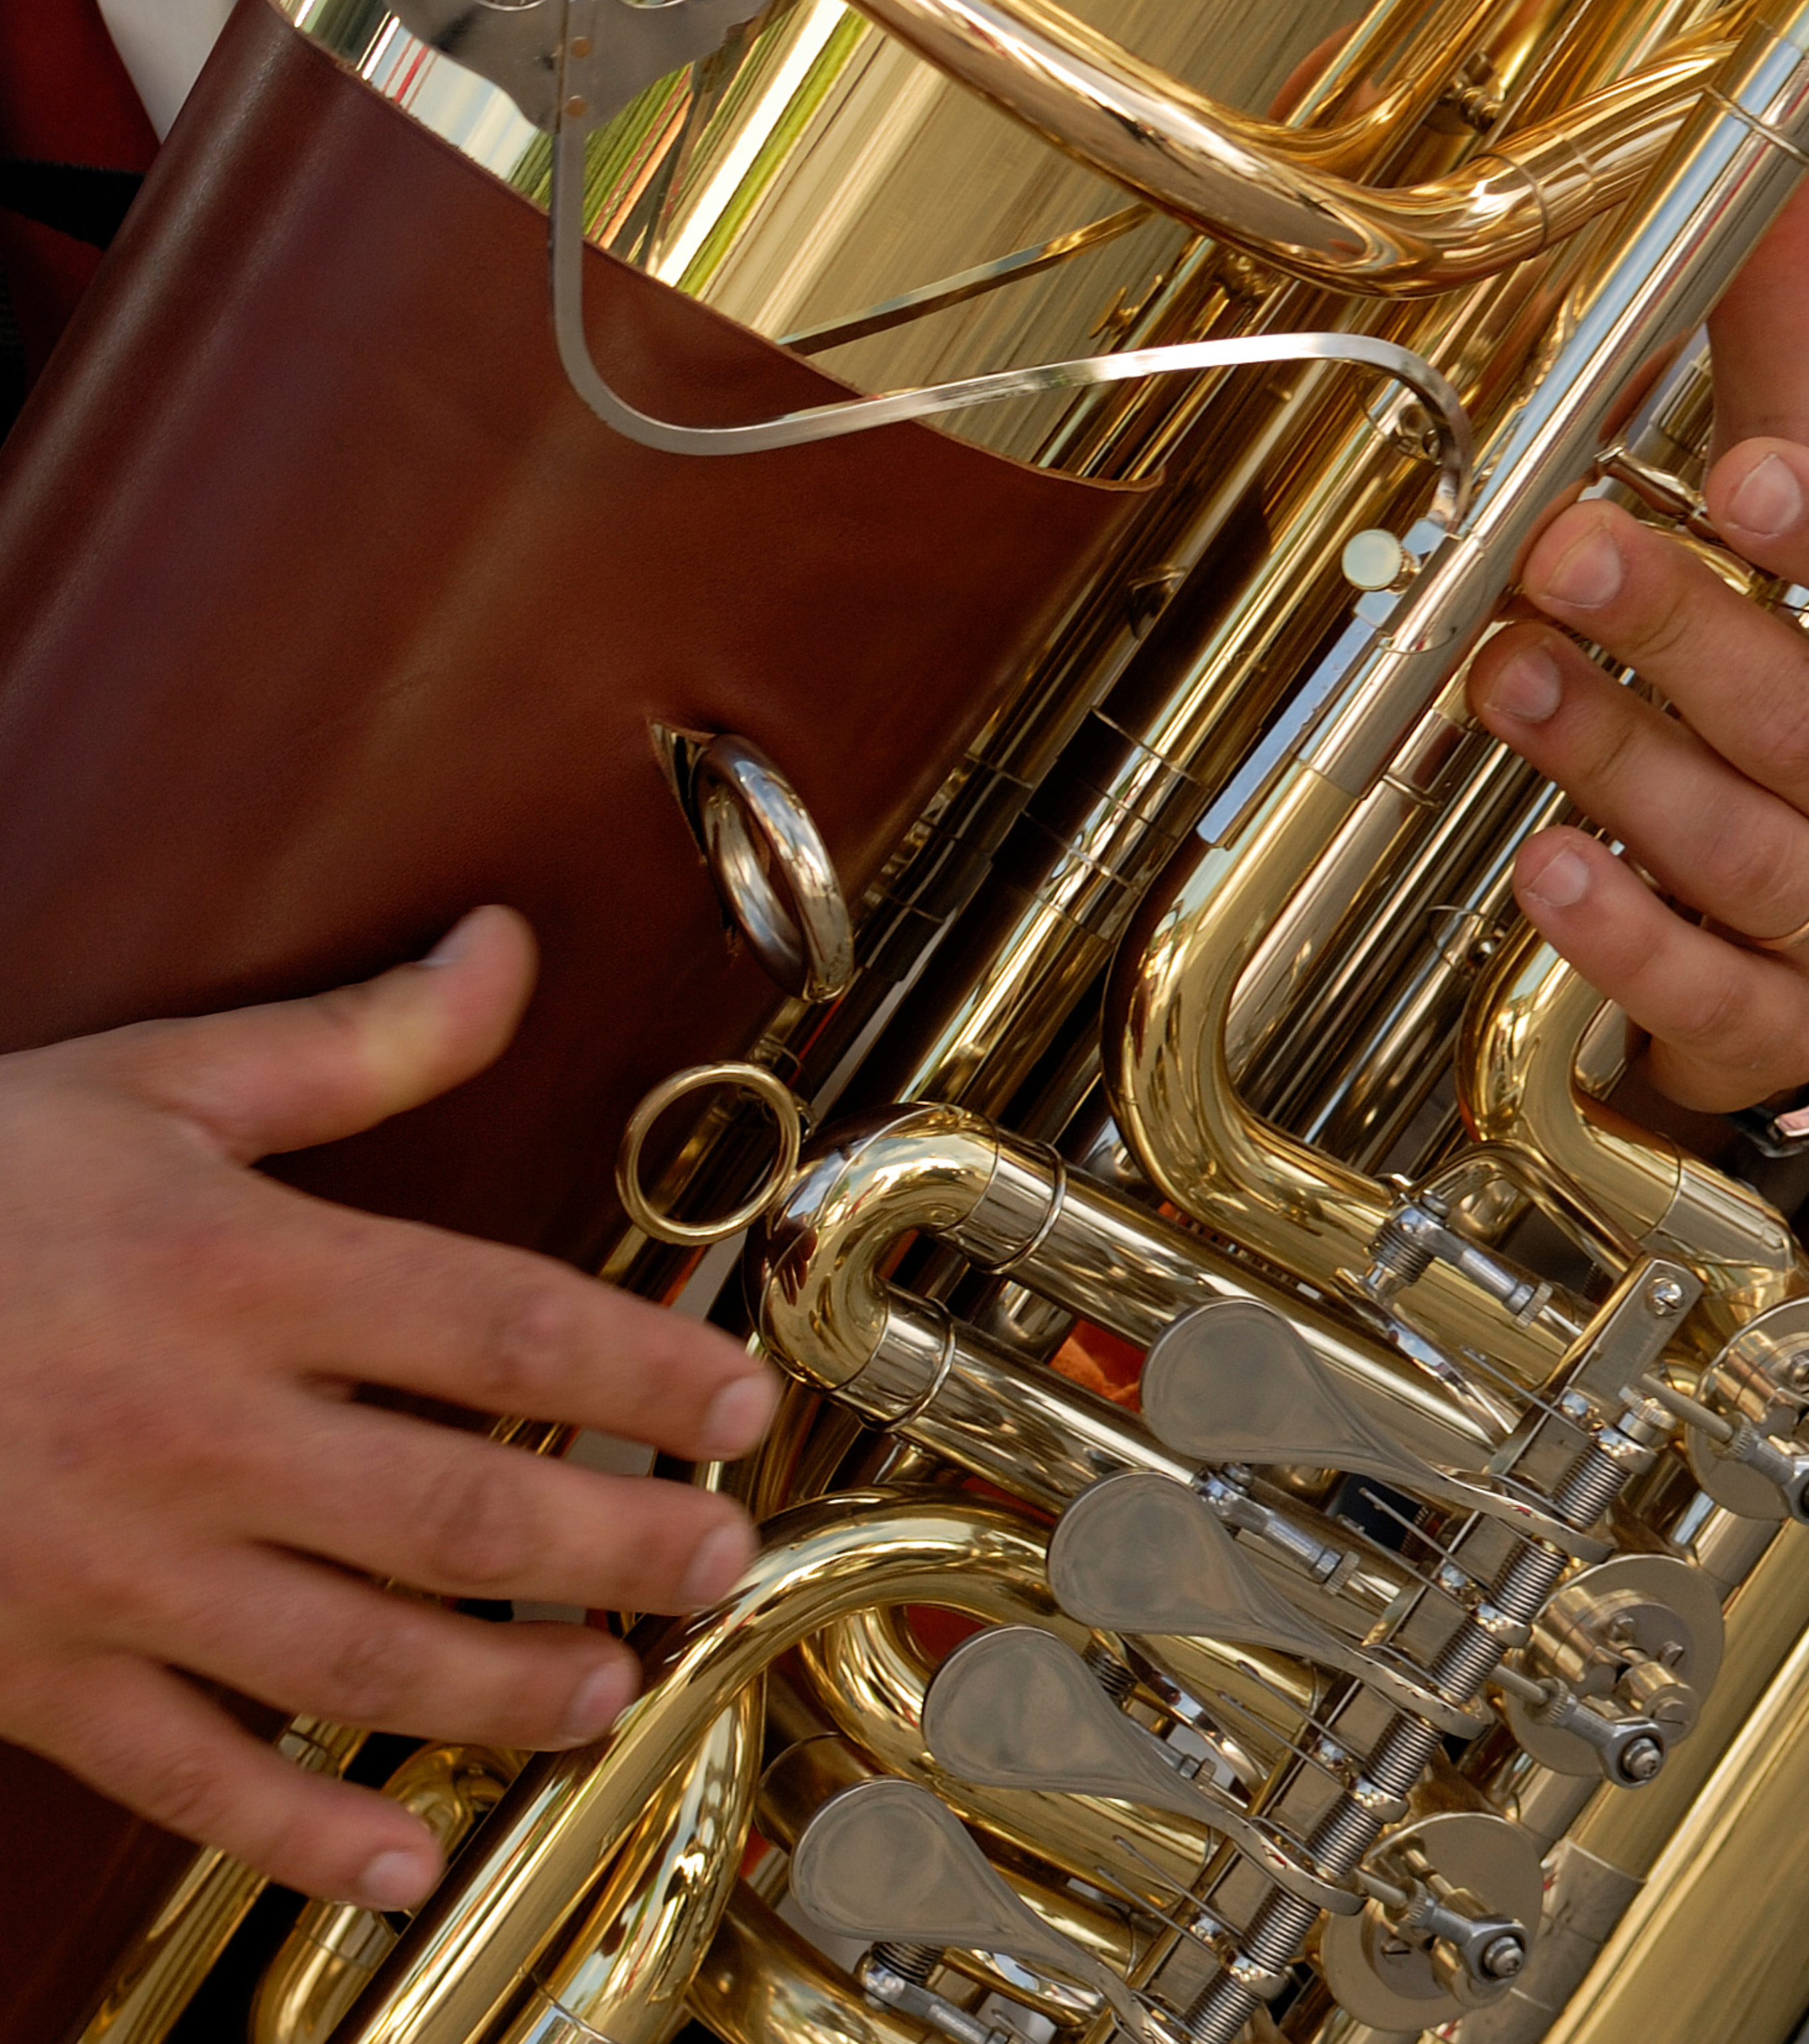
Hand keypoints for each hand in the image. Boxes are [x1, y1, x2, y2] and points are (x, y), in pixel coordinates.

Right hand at [0, 908, 779, 1909]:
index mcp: (236, 1278)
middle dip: (615, 1548)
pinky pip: (184, 1775)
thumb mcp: (145, 1089)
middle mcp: (190, 1433)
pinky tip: (403, 1860)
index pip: (498, 1330)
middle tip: (714, 1559)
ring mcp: (110, 1569)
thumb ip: (350, 1042)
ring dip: (507, 1689)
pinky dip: (301, 1831)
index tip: (738, 1404)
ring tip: (612, 1689)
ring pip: (353, 1657)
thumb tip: (505, 948)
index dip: (642, 1371)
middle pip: (459, 1513)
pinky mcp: (32, 1670)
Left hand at [1467, 164, 1808, 1109]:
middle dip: (1678, 632)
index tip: (1751, 477)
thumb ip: (1791, 380)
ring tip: (1507, 680)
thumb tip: (1796, 182)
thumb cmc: (1805, 710)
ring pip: (1752, 848)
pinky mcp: (1789, 1033)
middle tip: (1557, 553)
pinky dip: (1621, 936)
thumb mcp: (1808, 547)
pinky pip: (1708, 988)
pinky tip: (1543, 870)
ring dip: (1619, 761)